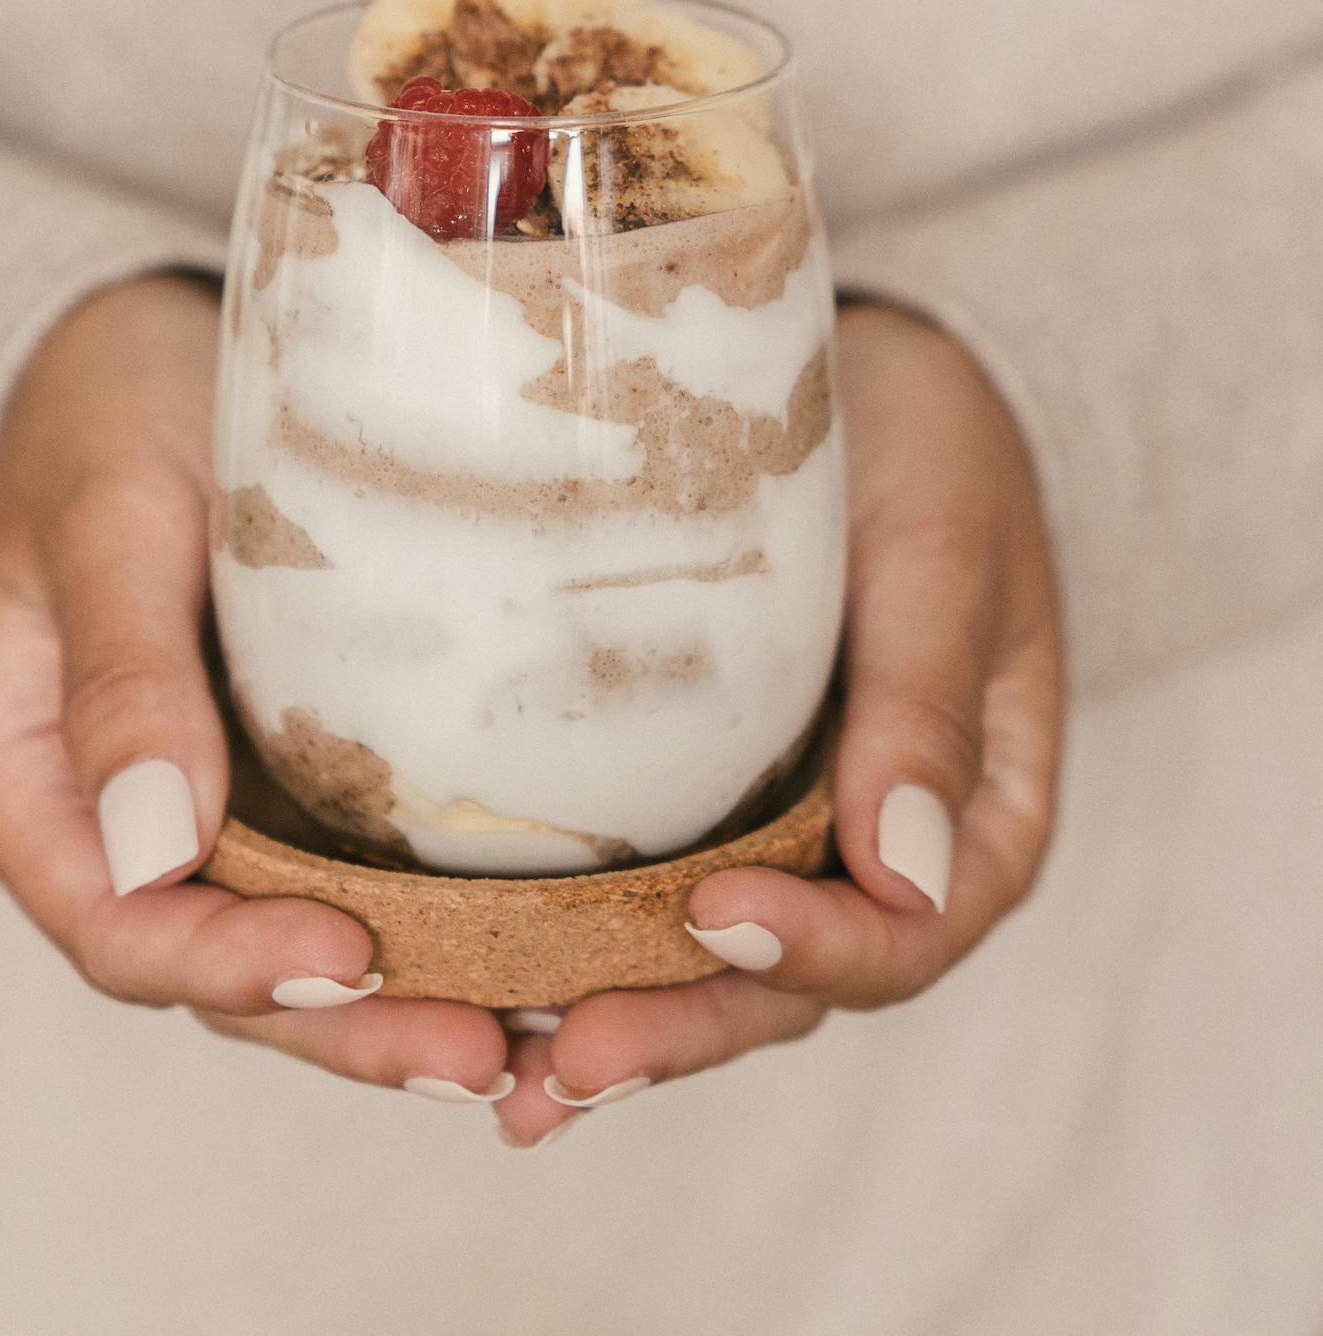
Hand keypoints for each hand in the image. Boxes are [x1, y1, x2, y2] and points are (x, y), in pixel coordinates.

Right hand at [0, 275, 511, 1102]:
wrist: (147, 344)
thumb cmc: (104, 409)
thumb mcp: (105, 516)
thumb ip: (120, 670)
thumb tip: (153, 848)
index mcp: (28, 785)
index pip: (117, 926)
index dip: (229, 963)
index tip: (350, 961)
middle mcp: (116, 826)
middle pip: (218, 973)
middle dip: (349, 1028)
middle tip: (485, 1055)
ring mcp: (209, 808)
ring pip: (295, 947)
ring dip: (405, 1008)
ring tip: (537, 1040)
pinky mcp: (293, 775)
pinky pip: (353, 878)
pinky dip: (434, 930)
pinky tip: (538, 954)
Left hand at [493, 300, 1064, 1148]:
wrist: (870, 375)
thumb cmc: (933, 446)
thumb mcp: (945, 549)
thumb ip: (927, 701)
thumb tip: (907, 876)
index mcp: (979, 816)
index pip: (909, 930)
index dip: (817, 946)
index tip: (716, 917)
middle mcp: (878, 853)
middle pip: (790, 983)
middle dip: (679, 1030)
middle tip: (564, 1066)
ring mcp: (784, 831)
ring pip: (706, 966)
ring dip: (611, 1020)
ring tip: (506, 1082)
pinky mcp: (698, 794)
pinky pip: (640, 892)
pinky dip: (570, 946)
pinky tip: (478, 991)